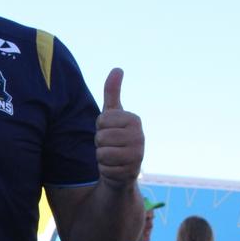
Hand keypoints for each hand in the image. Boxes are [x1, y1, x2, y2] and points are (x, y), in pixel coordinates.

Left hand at [95, 69, 143, 187]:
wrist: (121, 168)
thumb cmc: (115, 138)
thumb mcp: (112, 115)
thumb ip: (112, 93)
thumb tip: (117, 68)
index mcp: (134, 120)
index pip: (102, 121)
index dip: (100, 128)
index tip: (109, 131)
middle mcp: (140, 136)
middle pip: (101, 137)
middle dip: (100, 143)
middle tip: (110, 146)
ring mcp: (138, 154)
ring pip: (102, 153)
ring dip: (102, 157)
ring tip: (112, 156)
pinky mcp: (131, 172)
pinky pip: (105, 168)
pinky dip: (105, 169)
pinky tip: (115, 168)